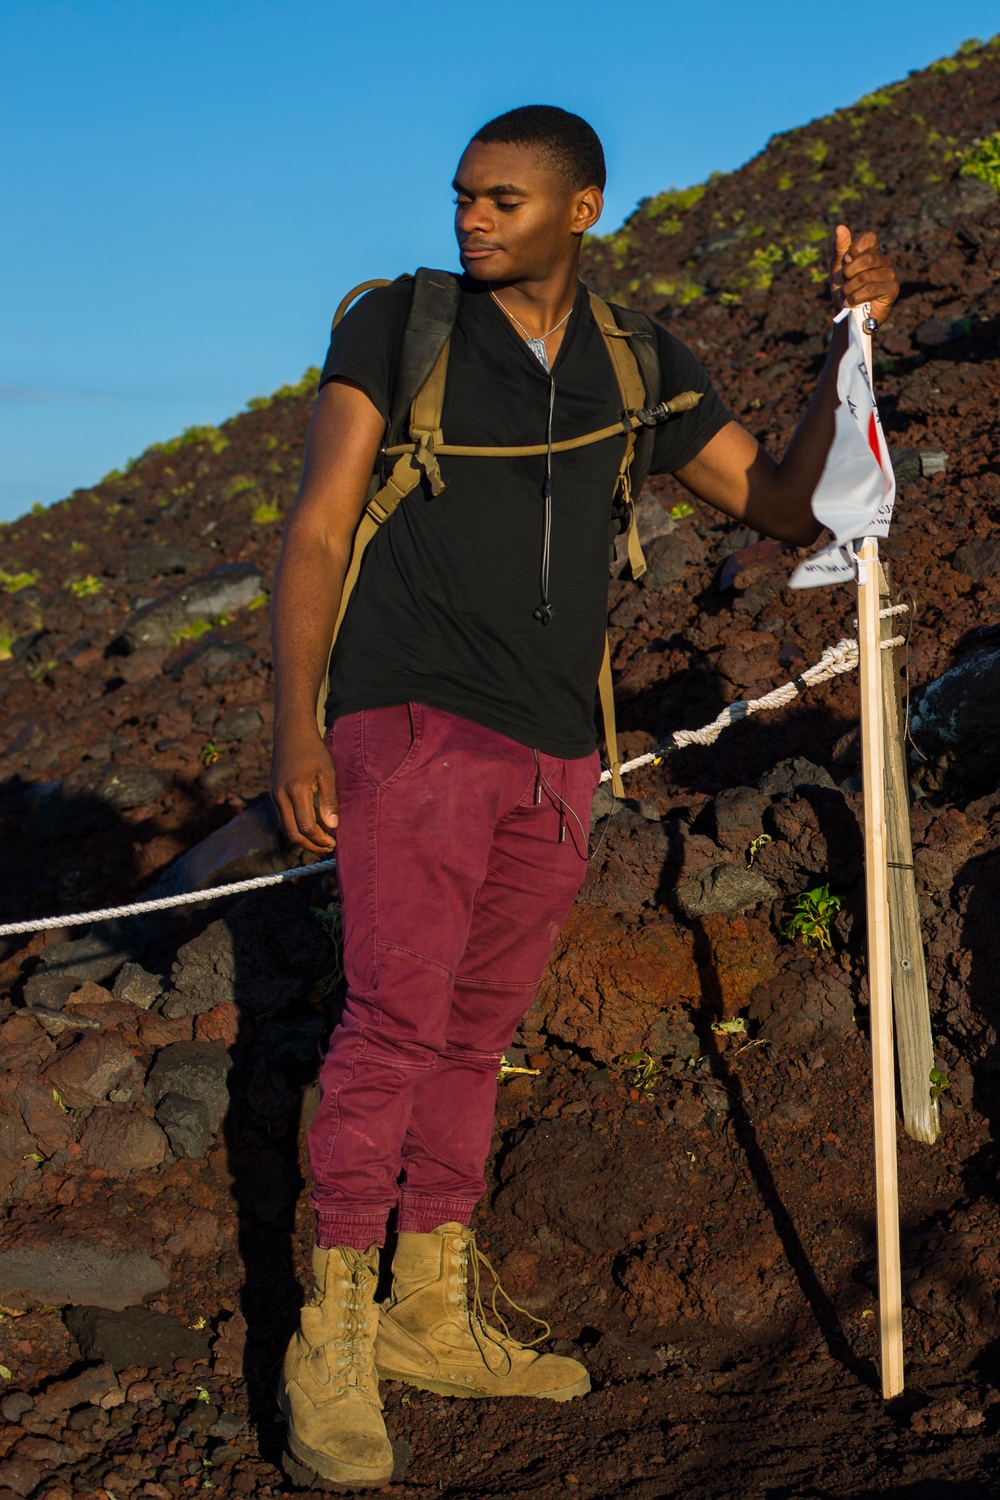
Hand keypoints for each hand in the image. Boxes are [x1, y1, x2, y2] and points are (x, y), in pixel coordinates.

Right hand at [270, 720, 338, 853]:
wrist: (291, 732)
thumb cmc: (313, 750)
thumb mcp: (327, 772)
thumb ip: (329, 800)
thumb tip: (332, 826)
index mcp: (295, 790)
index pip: (305, 826)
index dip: (320, 839)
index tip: (333, 842)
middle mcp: (280, 796)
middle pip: (292, 834)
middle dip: (310, 846)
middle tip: (328, 847)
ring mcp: (273, 795)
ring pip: (285, 828)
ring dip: (302, 839)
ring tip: (321, 841)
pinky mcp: (272, 794)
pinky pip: (282, 819)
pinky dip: (294, 828)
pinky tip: (309, 829)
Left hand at [831, 225, 898, 328]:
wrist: (847, 316)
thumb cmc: (844, 291)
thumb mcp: (838, 269)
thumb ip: (840, 249)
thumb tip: (840, 227)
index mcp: (873, 252)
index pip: (870, 237)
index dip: (855, 248)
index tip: (846, 261)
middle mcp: (884, 261)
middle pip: (868, 258)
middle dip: (849, 272)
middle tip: (843, 283)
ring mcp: (890, 275)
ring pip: (866, 277)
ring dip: (849, 288)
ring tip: (846, 296)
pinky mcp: (892, 290)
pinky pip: (870, 290)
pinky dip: (855, 297)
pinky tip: (850, 302)